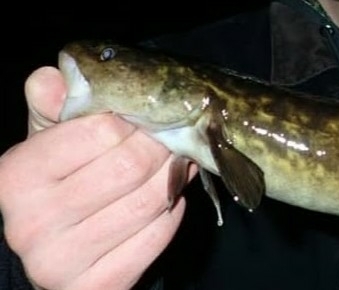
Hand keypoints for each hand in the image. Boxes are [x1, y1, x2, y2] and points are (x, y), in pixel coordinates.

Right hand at [0, 67, 191, 288]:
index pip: (100, 131)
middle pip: (129, 167)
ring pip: (148, 203)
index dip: (135, 120)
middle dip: (161, 148)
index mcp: (16, 177)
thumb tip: (52, 75)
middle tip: (175, 138)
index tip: (149, 116)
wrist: (58, 255)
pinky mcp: (97, 287)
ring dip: (172, 179)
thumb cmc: (58, 187)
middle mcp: (30, 223)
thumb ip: (53, 108)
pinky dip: (172, 214)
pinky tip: (169, 199)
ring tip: (177, 164)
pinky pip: (155, 240)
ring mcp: (60, 261)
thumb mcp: (48, 143)